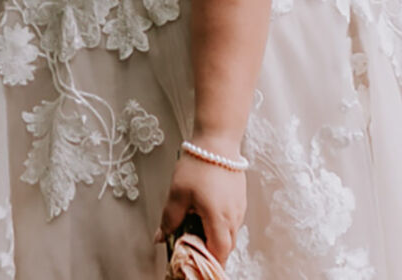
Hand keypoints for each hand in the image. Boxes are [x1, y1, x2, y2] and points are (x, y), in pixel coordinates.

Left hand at [156, 147, 247, 263]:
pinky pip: (233, 220)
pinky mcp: (240, 198)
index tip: (195, 261)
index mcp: (218, 219)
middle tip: (193, 247)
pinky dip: (221, 224)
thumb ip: (169, 219)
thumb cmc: (199, 165)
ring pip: (231, 234)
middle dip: (212, 251)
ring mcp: (240, 207)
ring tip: (197, 228)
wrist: (218, 141)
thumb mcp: (178, 194)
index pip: (219, 253)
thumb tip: (161, 237)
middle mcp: (234, 217)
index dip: (209, 261)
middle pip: (226, 246)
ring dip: (217, 237)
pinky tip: (207, 213)